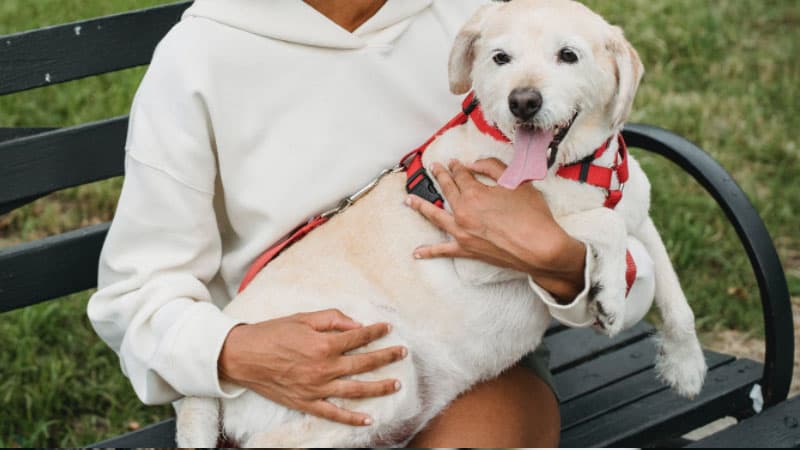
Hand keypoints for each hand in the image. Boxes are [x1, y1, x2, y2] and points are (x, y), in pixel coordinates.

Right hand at [218, 309, 406, 425]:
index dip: (375, 332)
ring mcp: (316, 389)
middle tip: (402, 353)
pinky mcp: (306, 403)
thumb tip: (357, 325)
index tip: (387, 328)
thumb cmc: (272, 333)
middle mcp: (324, 368)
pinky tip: (369, 419)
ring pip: (356, 390)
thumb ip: (333, 319)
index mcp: (324, 344)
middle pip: (363, 363)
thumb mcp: (303, 318)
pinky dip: (352, 418)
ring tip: (396, 384)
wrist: (243, 356)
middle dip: (386, 357)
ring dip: (379, 388)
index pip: (358, 337)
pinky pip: (333, 413)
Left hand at [405, 158, 585, 301]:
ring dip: (421, 206)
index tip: (455, 163)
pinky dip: (429, 252)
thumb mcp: (517, 182)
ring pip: (435, 215)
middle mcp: (463, 212)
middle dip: (440, 177)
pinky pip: (443, 250)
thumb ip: (493, 168)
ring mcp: (462, 232)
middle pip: (446, 190)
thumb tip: (474, 164)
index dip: (457, 167)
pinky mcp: (466, 250)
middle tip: (434, 169)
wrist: (540, 248)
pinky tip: (417, 252)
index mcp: (474, 193)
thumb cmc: (532, 216)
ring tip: (409, 200)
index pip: (461, 175)